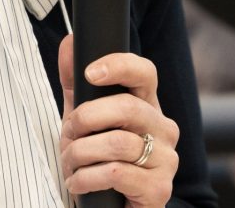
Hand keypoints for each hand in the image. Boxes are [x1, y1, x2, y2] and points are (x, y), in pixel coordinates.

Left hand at [58, 35, 179, 207]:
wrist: (111, 207)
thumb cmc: (99, 159)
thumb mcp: (83, 118)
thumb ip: (75, 83)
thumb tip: (70, 43)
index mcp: (148, 106)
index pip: (145, 73)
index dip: (119, 66)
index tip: (89, 72)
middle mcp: (164, 129)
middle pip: (127, 107)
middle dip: (85, 118)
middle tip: (68, 133)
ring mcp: (166, 159)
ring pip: (117, 143)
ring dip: (81, 153)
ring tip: (70, 163)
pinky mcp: (159, 188)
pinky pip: (116, 174)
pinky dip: (87, 178)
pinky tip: (78, 183)